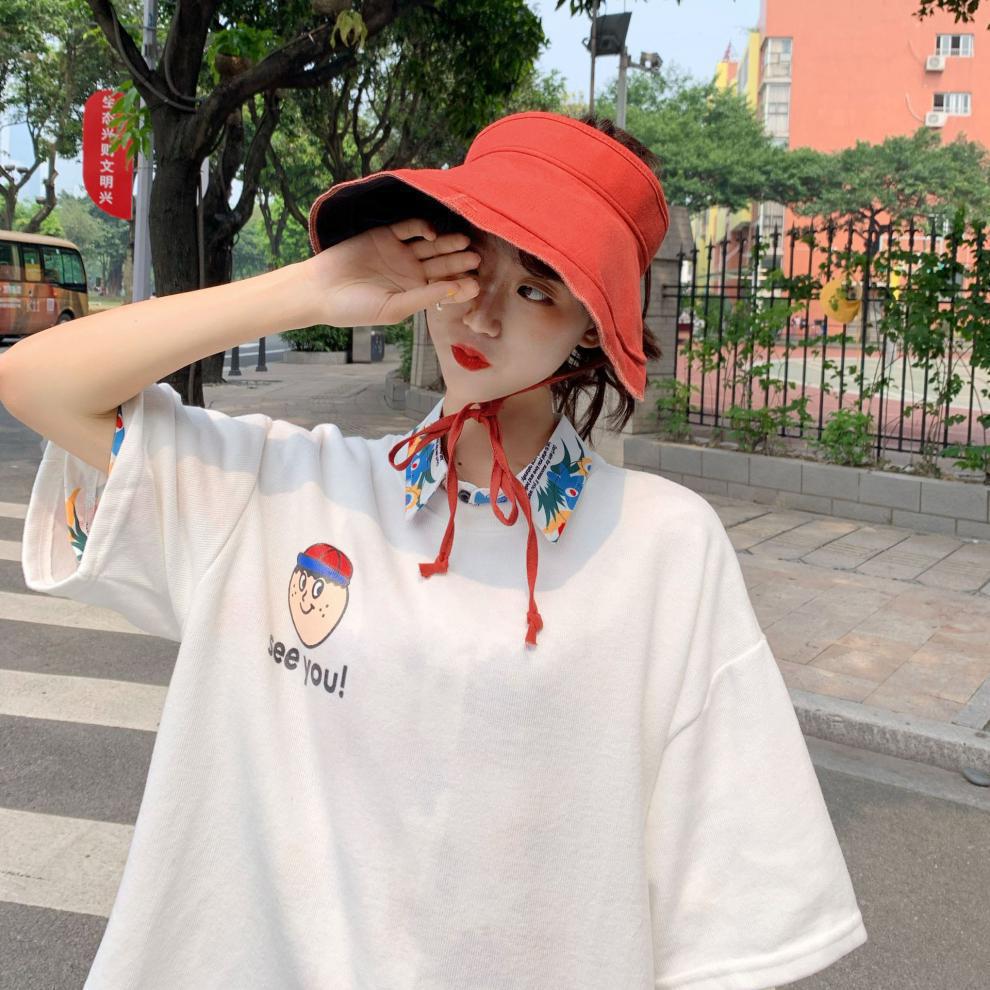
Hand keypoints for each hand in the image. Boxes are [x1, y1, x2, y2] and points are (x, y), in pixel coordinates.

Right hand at [300, 217, 480, 327]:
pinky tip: (432, 233)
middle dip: (459, 262)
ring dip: (447, 244)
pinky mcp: (386, 235)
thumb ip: (423, 297)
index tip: (475, 286)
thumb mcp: (394, 308)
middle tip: (476, 259)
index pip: (444, 288)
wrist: (320, 290)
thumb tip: (453, 290)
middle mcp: (411, 272)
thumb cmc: (354, 308)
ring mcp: (400, 252)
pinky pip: (409, 228)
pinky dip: (422, 228)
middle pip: (442, 264)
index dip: (460, 287)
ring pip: (431, 246)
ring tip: (464, 243)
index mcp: (415, 293)